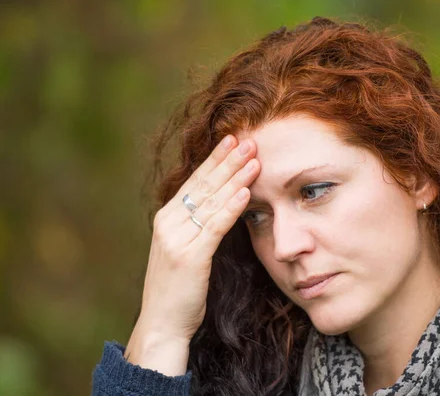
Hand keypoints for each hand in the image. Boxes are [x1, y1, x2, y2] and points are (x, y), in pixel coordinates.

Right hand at [125, 135, 259, 374]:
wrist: (163, 323)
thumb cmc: (179, 288)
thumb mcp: (186, 249)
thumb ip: (199, 226)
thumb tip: (224, 204)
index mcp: (167, 218)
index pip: (195, 182)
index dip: (215, 160)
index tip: (234, 140)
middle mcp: (169, 223)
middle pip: (203, 185)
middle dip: (228, 160)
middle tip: (249, 139)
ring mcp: (177, 239)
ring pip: (211, 201)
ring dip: (235, 178)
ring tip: (254, 158)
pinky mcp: (189, 256)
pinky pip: (214, 226)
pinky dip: (231, 208)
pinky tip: (245, 193)